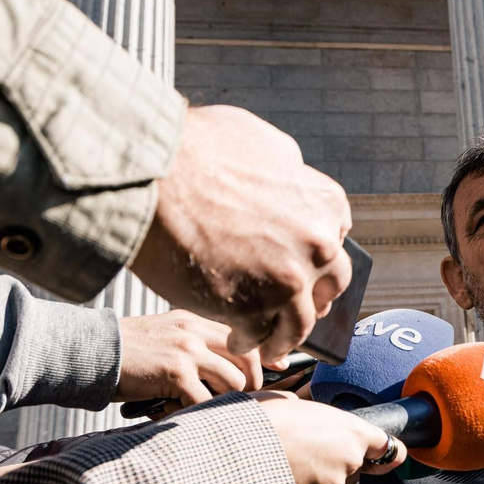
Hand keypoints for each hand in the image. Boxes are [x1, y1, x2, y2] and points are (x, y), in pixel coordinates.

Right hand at [114, 310, 263, 410]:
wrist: (89, 351)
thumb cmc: (124, 351)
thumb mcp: (164, 336)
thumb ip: (194, 344)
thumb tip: (223, 366)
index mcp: (194, 320)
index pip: (243, 334)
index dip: (263, 354)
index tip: (277, 367)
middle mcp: (195, 331)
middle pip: (249, 356)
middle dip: (252, 382)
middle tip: (241, 398)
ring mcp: (187, 350)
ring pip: (234, 381)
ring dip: (227, 401)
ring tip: (206, 406)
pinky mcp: (175, 372)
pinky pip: (205, 400)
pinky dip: (198, 413)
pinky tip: (180, 411)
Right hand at [131, 106, 353, 365]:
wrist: (148, 173)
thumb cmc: (191, 148)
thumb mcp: (259, 141)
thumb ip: (284, 168)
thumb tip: (291, 178)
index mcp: (324, 203)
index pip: (335, 242)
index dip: (315, 258)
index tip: (301, 270)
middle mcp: (319, 243)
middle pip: (328, 286)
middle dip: (311, 299)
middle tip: (291, 311)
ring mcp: (290, 279)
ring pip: (300, 322)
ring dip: (284, 335)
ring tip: (266, 342)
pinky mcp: (255, 308)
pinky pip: (261, 337)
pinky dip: (251, 341)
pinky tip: (236, 339)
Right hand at [252, 391, 403, 483]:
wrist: (223, 457)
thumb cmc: (250, 422)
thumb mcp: (284, 403)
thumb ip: (306, 412)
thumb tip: (299, 411)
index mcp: (350, 433)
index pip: (385, 447)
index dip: (383, 451)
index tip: (386, 456)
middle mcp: (347, 466)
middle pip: (354, 471)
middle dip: (337, 465)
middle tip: (305, 455)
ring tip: (288, 474)